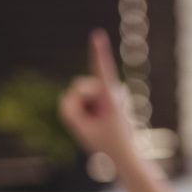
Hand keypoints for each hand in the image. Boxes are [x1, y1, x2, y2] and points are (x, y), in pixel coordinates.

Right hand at [57, 29, 142, 164]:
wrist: (124, 157)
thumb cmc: (106, 144)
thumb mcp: (81, 129)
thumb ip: (67, 108)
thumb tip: (68, 94)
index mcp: (111, 97)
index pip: (102, 70)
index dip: (98, 52)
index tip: (97, 34)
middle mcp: (112, 90)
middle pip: (78, 86)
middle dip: (78, 103)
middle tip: (92, 124)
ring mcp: (108, 91)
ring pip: (78, 92)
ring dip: (82, 109)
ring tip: (97, 123)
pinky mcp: (104, 95)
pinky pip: (82, 98)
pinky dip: (84, 110)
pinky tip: (96, 120)